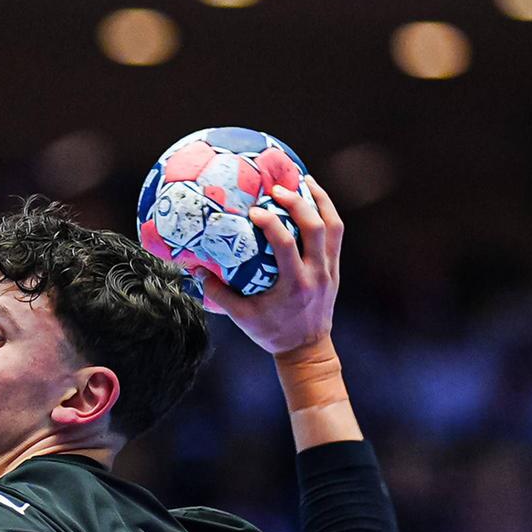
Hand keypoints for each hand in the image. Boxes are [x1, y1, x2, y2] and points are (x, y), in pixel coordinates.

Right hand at [211, 178, 343, 357]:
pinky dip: (327, 212)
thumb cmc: (272, 333)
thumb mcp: (242, 317)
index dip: (271, 224)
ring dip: (319, 200)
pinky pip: (336, 233)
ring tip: (303, 181)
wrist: (306, 350)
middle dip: (297, 203)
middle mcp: (316, 274)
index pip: (285, 245)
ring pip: (333, 226)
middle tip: (277, 188)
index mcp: (294, 284)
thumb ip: (218, 293)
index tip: (253, 211)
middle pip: (315, 228)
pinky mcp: (334, 268)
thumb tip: (195, 270)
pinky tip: (314, 198)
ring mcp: (329, 270)